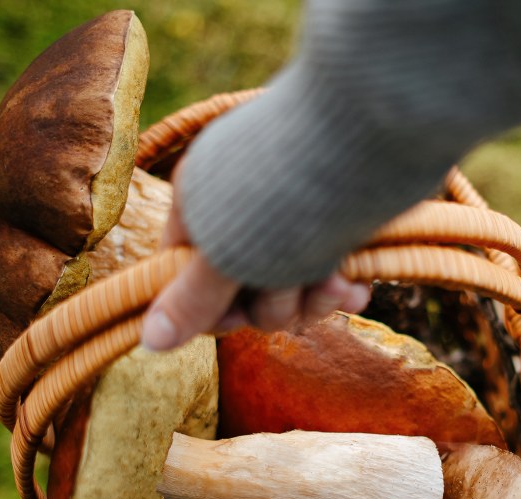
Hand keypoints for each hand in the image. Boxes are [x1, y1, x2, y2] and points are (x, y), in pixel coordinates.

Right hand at [140, 189, 371, 351]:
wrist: (371, 135)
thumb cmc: (285, 194)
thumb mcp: (229, 256)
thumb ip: (191, 299)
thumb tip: (149, 340)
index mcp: (198, 204)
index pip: (186, 278)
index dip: (209, 311)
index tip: (234, 321)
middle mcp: (241, 209)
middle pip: (244, 292)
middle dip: (274, 304)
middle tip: (296, 289)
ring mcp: (291, 214)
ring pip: (290, 288)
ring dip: (312, 297)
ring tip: (334, 280)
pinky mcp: (336, 221)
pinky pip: (329, 274)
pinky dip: (341, 287)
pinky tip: (356, 287)